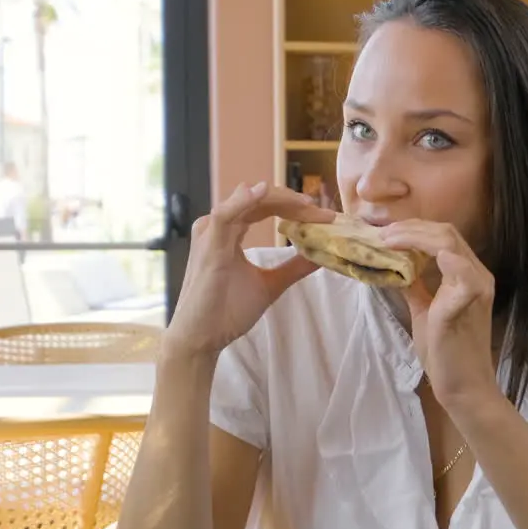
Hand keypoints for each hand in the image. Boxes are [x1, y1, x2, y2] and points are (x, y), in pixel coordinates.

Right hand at [164, 182, 335, 357]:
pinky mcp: (209, 246)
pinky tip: (262, 191)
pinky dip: (243, 201)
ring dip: (280, 199)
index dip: (295, 207)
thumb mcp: (270, 284)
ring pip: (248, 201)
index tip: (325, 216)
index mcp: (230, 232)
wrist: (203, 337)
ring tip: (308, 204)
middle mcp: (219, 227)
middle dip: (294, 203)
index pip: (266, 207)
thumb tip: (319, 255)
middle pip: (260, 200)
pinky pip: (225, 215)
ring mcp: (212, 234)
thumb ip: (293, 267)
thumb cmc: (227, 311)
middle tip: (324, 213)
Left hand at [380, 220, 501, 414]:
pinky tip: (414, 257)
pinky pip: (460, 274)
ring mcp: (475, 289)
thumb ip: (416, 286)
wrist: (463, 387)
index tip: (384, 233)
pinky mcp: (464, 305)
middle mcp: (478, 276)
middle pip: (446, 232)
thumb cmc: (446, 352)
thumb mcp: (425, 311)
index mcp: (469, 275)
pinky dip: (441, 259)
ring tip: (387, 241)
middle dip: (410, 228)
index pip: (444, 236)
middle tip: (381, 234)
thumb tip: (395, 267)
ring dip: (414, 237)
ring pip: (448, 243)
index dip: (414, 229)